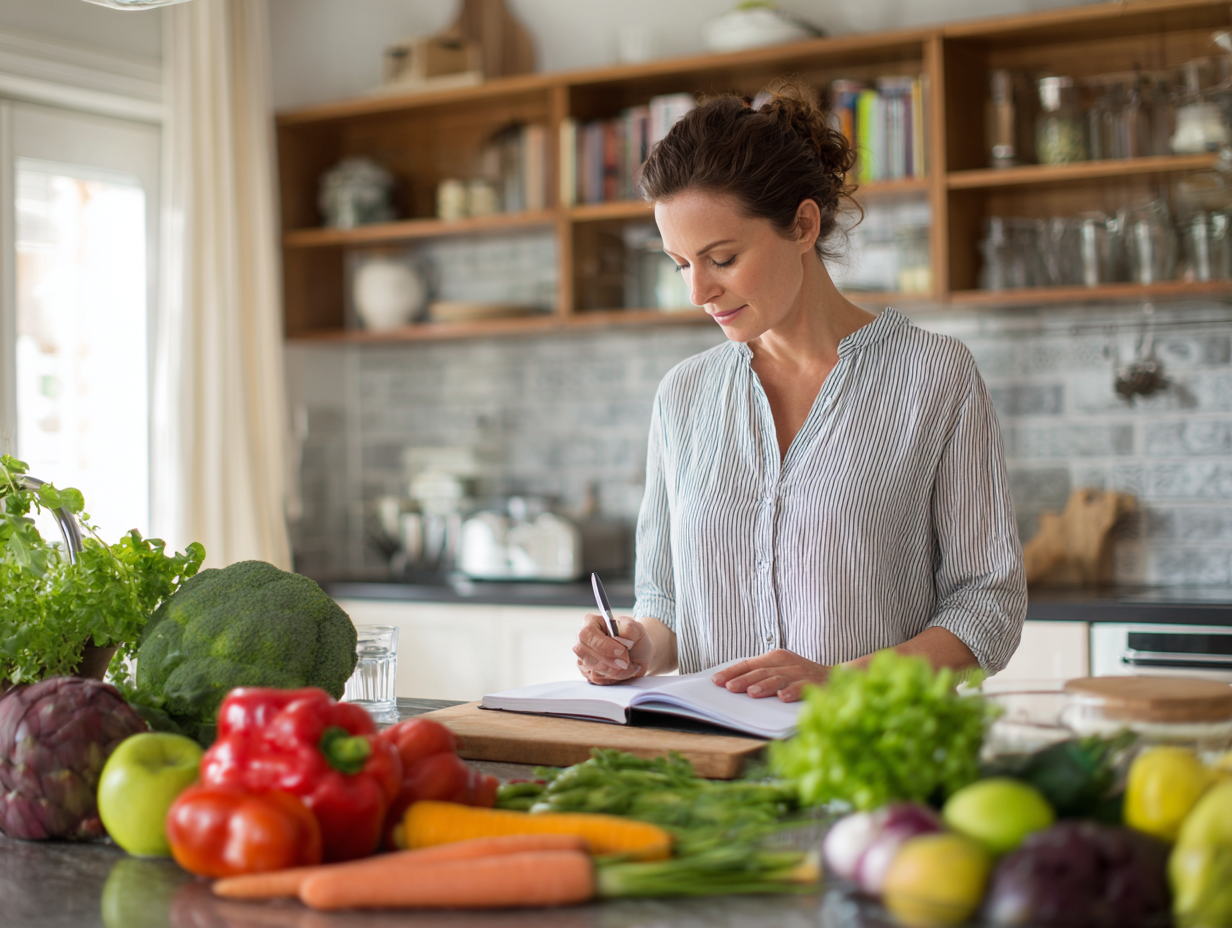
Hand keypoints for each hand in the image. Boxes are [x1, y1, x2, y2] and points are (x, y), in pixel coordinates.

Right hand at [573, 614, 651, 684]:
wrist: (638, 654)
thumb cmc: (634, 638)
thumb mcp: (637, 628)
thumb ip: (629, 628)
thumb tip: (619, 636)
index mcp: (591, 622)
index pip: (587, 634)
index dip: (603, 645)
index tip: (621, 651)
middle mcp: (582, 640)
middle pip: (587, 655)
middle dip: (611, 661)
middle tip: (626, 661)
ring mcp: (583, 658)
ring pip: (594, 670)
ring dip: (616, 671)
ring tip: (628, 664)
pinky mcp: (587, 673)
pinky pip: (599, 680)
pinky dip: (615, 677)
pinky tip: (622, 670)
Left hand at [710, 649, 829, 701]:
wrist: (834, 678)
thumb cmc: (800, 677)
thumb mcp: (779, 670)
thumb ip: (760, 674)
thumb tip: (731, 684)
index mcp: (775, 657)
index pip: (749, 664)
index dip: (732, 672)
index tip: (716, 680)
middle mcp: (786, 663)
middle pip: (761, 672)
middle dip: (744, 680)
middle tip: (730, 688)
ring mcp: (800, 673)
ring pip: (779, 679)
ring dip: (764, 686)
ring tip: (752, 693)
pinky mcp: (814, 684)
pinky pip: (802, 688)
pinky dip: (792, 692)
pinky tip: (783, 698)